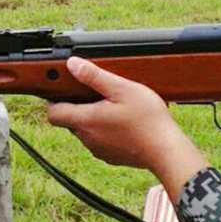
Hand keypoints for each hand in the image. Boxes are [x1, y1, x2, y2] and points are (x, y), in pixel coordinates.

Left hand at [46, 57, 208, 200]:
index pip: (53, 113)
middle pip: (69, 120)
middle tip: (95, 93)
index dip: (54, 100)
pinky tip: (122, 123)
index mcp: (86, 120)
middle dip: (78, 106)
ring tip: (112, 106)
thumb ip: (94, 76)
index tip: (64, 89)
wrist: (166, 151)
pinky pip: (99, 141)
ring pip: (84, 131)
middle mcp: (87, 138)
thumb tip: (72, 64)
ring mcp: (99, 150)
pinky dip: (105, 131)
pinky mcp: (110, 157)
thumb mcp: (122, 88)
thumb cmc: (147, 120)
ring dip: (92, 119)